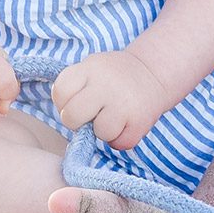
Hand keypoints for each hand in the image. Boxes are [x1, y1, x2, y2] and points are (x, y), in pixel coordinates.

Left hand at [52, 49, 170, 150]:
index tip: (77, 101)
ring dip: (104, 131)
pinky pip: (120, 144)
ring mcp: (124, 103)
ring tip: (114, 117)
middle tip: (92, 114)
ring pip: (99, 133)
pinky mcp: (140, 122)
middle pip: (71, 117)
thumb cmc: (114, 76)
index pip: (60, 92)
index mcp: (90, 69)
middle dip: (78, 121)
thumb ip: (74, 87)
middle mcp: (106, 85)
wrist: (153, 72)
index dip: (64, 103)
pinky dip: (122, 139)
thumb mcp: (92, 68)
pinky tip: (127, 123)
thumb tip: (67, 116)